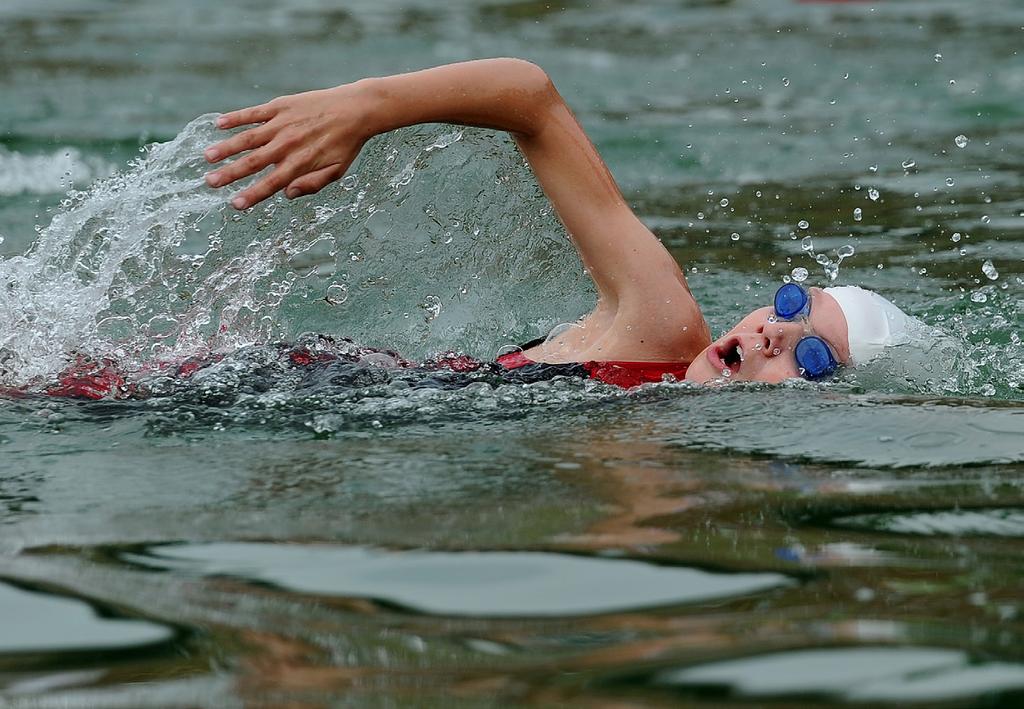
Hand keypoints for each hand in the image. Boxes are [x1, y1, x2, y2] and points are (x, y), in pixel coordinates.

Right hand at [204, 83, 372, 209]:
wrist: (356, 109)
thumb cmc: (345, 144)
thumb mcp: (336, 171)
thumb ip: (312, 184)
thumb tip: (287, 194)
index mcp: (300, 163)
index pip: (271, 183)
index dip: (253, 195)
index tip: (235, 205)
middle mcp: (288, 144)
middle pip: (254, 162)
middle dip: (230, 174)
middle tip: (210, 183)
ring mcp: (282, 124)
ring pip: (248, 137)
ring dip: (227, 147)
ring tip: (208, 156)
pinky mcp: (281, 106)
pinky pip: (254, 113)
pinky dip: (236, 118)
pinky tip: (218, 124)